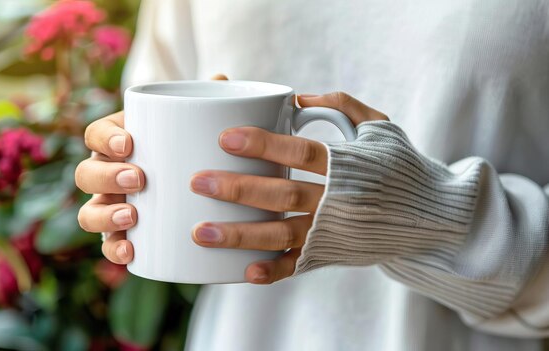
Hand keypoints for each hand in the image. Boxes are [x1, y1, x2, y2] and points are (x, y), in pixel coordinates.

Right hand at [75, 75, 228, 263]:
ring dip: (105, 215)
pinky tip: (130, 252)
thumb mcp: (196, 125)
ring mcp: (111, 205)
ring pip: (89, 212)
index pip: (95, 133)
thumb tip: (221, 79)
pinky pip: (107, 245)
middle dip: (107, 176)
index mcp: (118, 141)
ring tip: (133, 217)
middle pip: (86, 174)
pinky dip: (113, 249)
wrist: (195, 184)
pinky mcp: (122, 234)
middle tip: (139, 179)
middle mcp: (107, 173)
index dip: (105, 139)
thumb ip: (205, 102)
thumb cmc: (188, 146)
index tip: (130, 143)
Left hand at [190, 92, 387, 283]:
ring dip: (240, 235)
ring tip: (200, 232)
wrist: (434, 216)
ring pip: (283, 235)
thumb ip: (342, 105)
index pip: (300, 152)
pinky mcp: (334, 254)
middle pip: (284, 195)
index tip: (225, 138)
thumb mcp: (381, 126)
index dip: (262, 144)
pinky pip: (300, 266)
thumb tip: (295, 97)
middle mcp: (341, 201)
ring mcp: (336, 232)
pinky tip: (245, 271)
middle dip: (238, 190)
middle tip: (199, 183)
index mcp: (351, 165)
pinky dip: (274, 271)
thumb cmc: (401, 165)